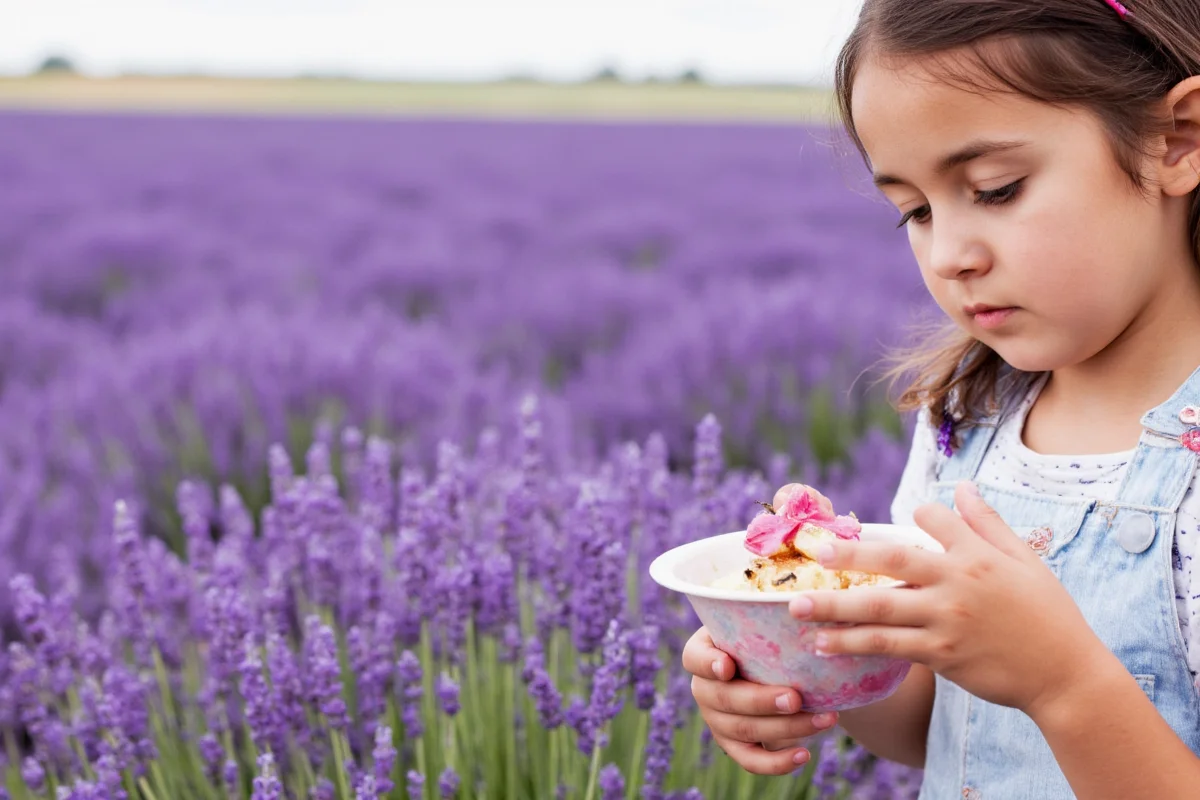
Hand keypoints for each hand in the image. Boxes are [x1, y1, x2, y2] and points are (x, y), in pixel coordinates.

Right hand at [681, 626, 838, 774]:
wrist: (774, 666)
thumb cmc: (767, 634)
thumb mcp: (759, 619)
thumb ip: (766, 614)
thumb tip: (802, 599)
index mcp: (702, 652)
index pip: (694, 658)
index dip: (708, 663)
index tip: (728, 666)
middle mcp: (704, 688)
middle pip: (725, 699)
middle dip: (761, 701)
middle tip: (795, 698)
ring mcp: (716, 720)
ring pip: (745, 731)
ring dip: (786, 728)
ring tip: (824, 719)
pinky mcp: (733, 745)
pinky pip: (751, 760)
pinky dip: (777, 763)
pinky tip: (805, 754)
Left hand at [788, 481, 1109, 715]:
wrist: (1065, 675)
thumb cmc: (1048, 614)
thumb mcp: (1026, 560)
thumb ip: (988, 524)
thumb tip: (962, 487)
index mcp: (979, 555)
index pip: (932, 520)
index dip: (911, 515)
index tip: (895, 518)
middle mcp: (957, 583)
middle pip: (892, 563)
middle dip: (848, 556)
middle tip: (812, 552)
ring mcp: (946, 621)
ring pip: (880, 610)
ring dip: (834, 608)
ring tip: (796, 606)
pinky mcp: (941, 655)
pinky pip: (888, 647)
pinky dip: (854, 645)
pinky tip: (824, 644)